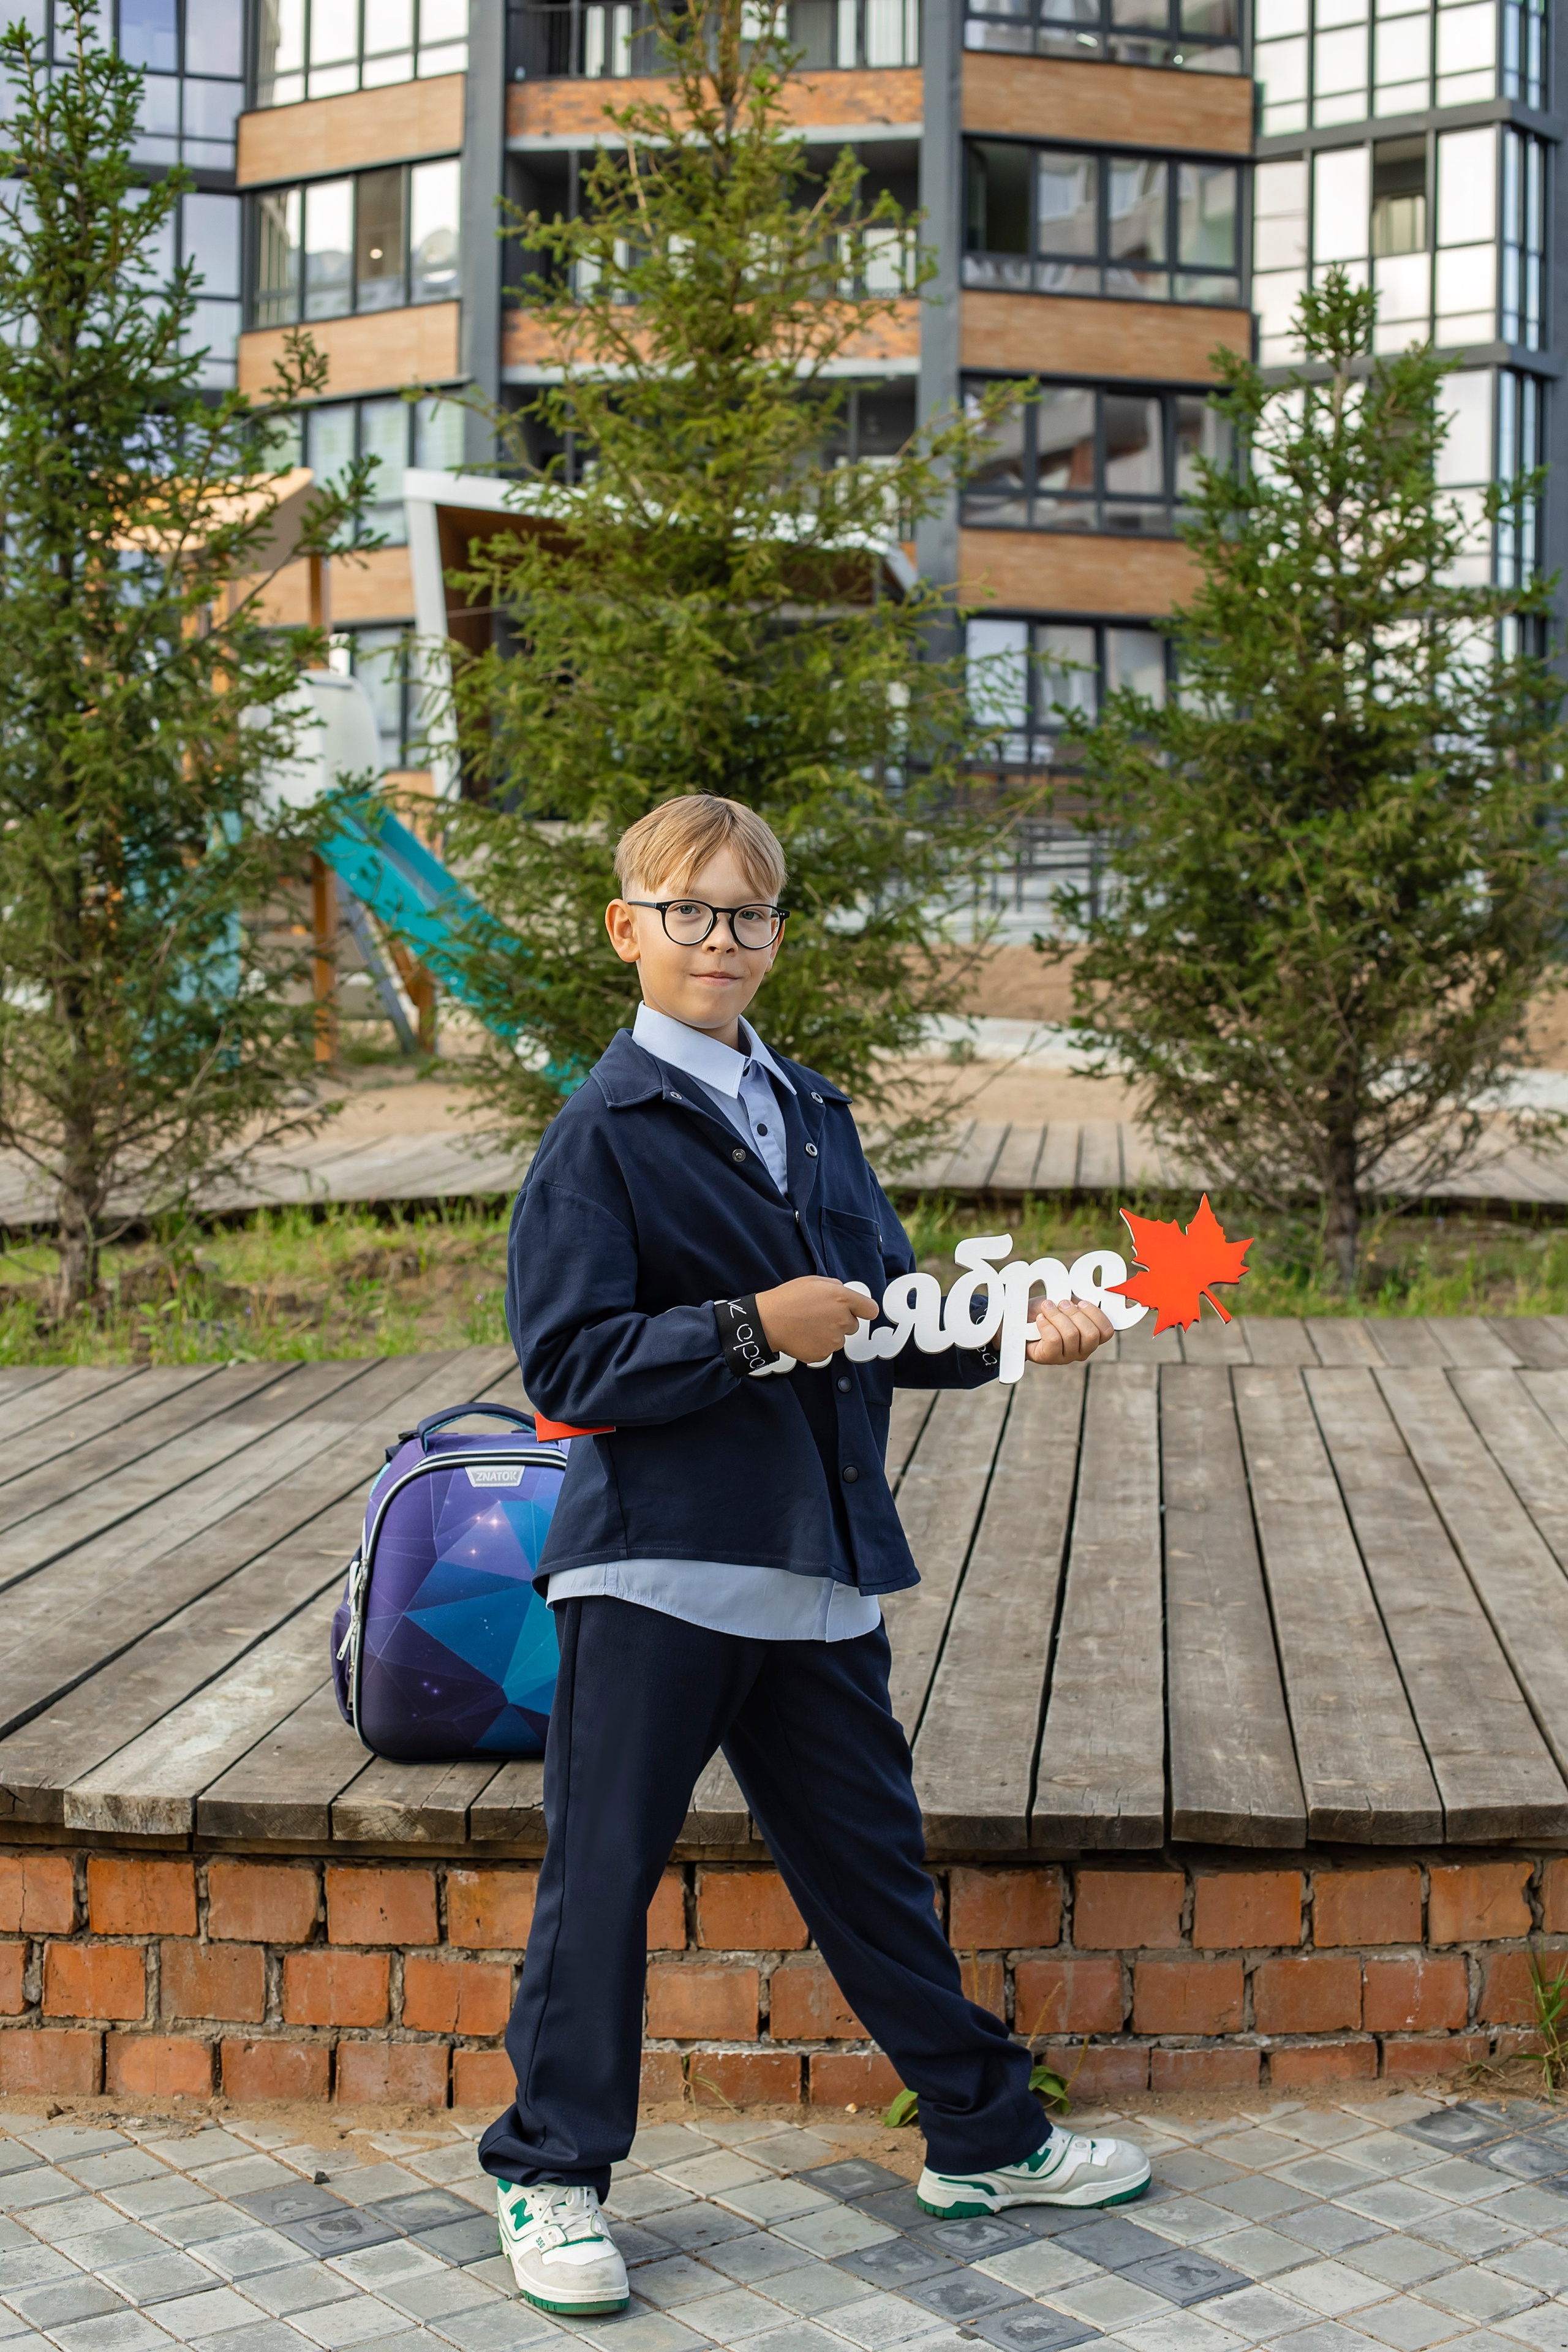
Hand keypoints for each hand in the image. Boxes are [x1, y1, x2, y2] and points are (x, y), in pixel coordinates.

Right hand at [755, 1276, 877, 1361]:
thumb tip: (844, 1293)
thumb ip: (835, 1287)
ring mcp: (834, 1340)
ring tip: (809, 1326)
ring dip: (829, 1334)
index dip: (864, 1310)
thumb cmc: (788, 1299)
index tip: (858, 1311)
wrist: (768, 1321)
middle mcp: (842, 1320)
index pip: (871, 1310)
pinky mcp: (824, 1354)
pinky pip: (827, 1350)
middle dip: (841, 1321)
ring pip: (839, 1339)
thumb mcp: (813, 1281)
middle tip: (820, 1316)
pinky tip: (805, 1336)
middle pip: (853, 1325)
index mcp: (842, 1299)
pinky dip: (818, 1345)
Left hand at [1026, 1298, 1114, 1365]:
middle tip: (1061, 1303)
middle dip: (1074, 1313)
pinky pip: (1054, 1340)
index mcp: (1092, 1337)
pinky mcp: (1050, 1358)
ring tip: (1047, 1308)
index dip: (1096, 1314)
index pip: (1107, 1331)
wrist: (1023, 1322)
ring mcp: (1067, 1356)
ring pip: (1071, 1335)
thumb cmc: (1048, 1312)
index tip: (1081, 1302)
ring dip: (1057, 1316)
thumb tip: (1085, 1293)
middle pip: (1091, 1334)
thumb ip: (1078, 1302)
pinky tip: (1040, 1319)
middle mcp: (1082, 1350)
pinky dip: (1046, 1325)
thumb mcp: (1066, 1304)